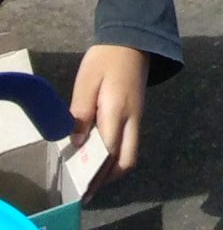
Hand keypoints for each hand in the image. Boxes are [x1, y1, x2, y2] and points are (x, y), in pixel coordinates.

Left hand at [70, 43, 148, 176]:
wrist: (134, 39)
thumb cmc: (106, 59)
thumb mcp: (86, 81)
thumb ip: (81, 112)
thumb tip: (77, 141)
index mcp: (118, 111)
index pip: (109, 152)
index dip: (96, 174)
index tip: (84, 190)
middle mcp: (132, 119)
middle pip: (127, 160)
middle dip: (108, 178)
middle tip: (89, 188)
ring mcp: (137, 117)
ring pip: (130, 153)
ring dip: (113, 169)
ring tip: (91, 177)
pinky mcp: (137, 114)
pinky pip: (129, 143)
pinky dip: (116, 156)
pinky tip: (99, 156)